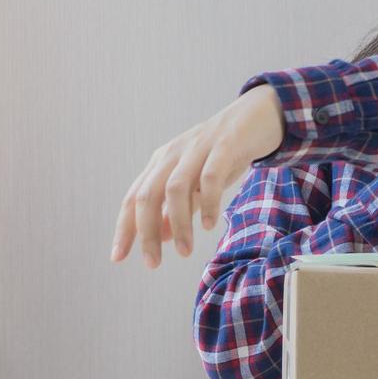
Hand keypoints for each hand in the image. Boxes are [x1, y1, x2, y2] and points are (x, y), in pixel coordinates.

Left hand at [111, 84, 284, 268]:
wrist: (259, 114)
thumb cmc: (225, 154)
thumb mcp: (197, 184)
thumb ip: (177, 209)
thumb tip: (160, 237)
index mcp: (161, 164)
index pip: (133, 198)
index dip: (124, 228)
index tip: (118, 257)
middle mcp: (173, 155)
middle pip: (147, 195)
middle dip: (146, 233)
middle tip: (153, 264)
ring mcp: (198, 149)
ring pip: (175, 189)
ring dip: (177, 223)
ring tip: (185, 251)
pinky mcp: (224, 146)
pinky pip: (210, 177)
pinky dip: (207, 203)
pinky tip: (209, 225)